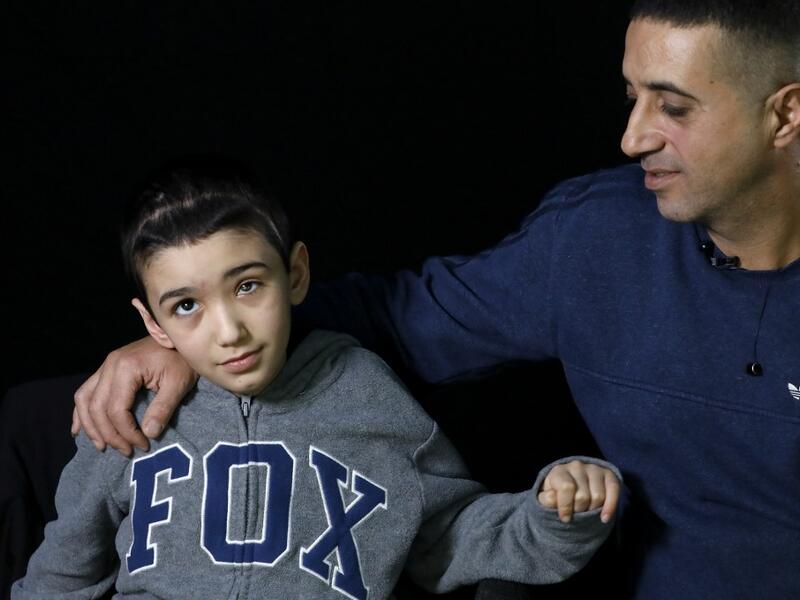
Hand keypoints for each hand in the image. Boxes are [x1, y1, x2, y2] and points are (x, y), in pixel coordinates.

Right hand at [72, 336, 196, 455]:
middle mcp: (109, 365)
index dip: (126, 432)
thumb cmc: (182, 359)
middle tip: (126, 451)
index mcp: (126, 368)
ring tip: (102, 446)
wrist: (179, 339)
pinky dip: (81, 412)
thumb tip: (148, 434)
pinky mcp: (107, 369)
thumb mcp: (179, 383)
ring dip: (90, 426)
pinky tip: (79, 429)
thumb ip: (163, 408)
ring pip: (84, 400)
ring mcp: (105, 366)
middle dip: (109, 434)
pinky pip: (85, 391)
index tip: (142, 445)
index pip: (116, 409)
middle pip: (96, 407)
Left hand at [537, 460, 619, 523]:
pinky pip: (614, 490)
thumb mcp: (546, 498)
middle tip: (576, 512)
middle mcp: (577, 466)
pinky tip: (604, 518)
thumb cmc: (557, 495)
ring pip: (598, 496)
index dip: (566, 506)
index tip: (565, 518)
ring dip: (592, 510)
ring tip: (586, 510)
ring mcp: (594, 469)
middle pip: (583, 496)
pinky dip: (610, 506)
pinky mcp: (608, 474)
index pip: (566, 487)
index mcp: (559, 471)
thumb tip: (553, 498)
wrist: (570, 486)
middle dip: (579, 510)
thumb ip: (547, 499)